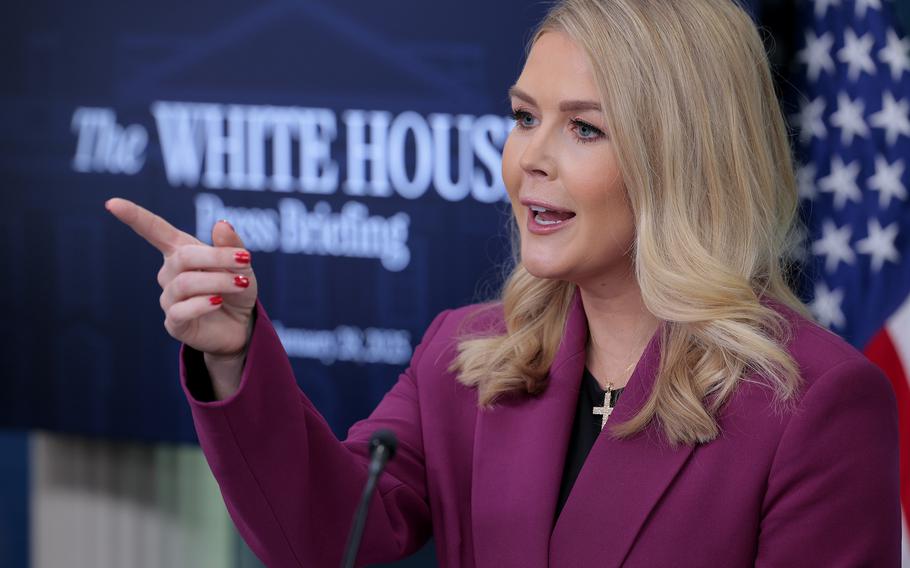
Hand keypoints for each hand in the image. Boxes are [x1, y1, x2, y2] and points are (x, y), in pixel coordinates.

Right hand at [105, 198, 257, 358]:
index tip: (112, 203)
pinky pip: (181, 310)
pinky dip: (203, 304)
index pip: (154, 230)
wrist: (243, 325)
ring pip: (185, 283)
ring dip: (218, 281)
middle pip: (183, 257)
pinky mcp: (174, 322)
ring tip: (240, 284)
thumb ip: (232, 245)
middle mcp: (169, 273)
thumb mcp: (242, 265)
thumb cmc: (237, 289)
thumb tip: (221, 223)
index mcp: (181, 251)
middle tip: (245, 260)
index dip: (134, 216)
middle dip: (216, 257)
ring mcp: (169, 298)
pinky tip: (218, 302)